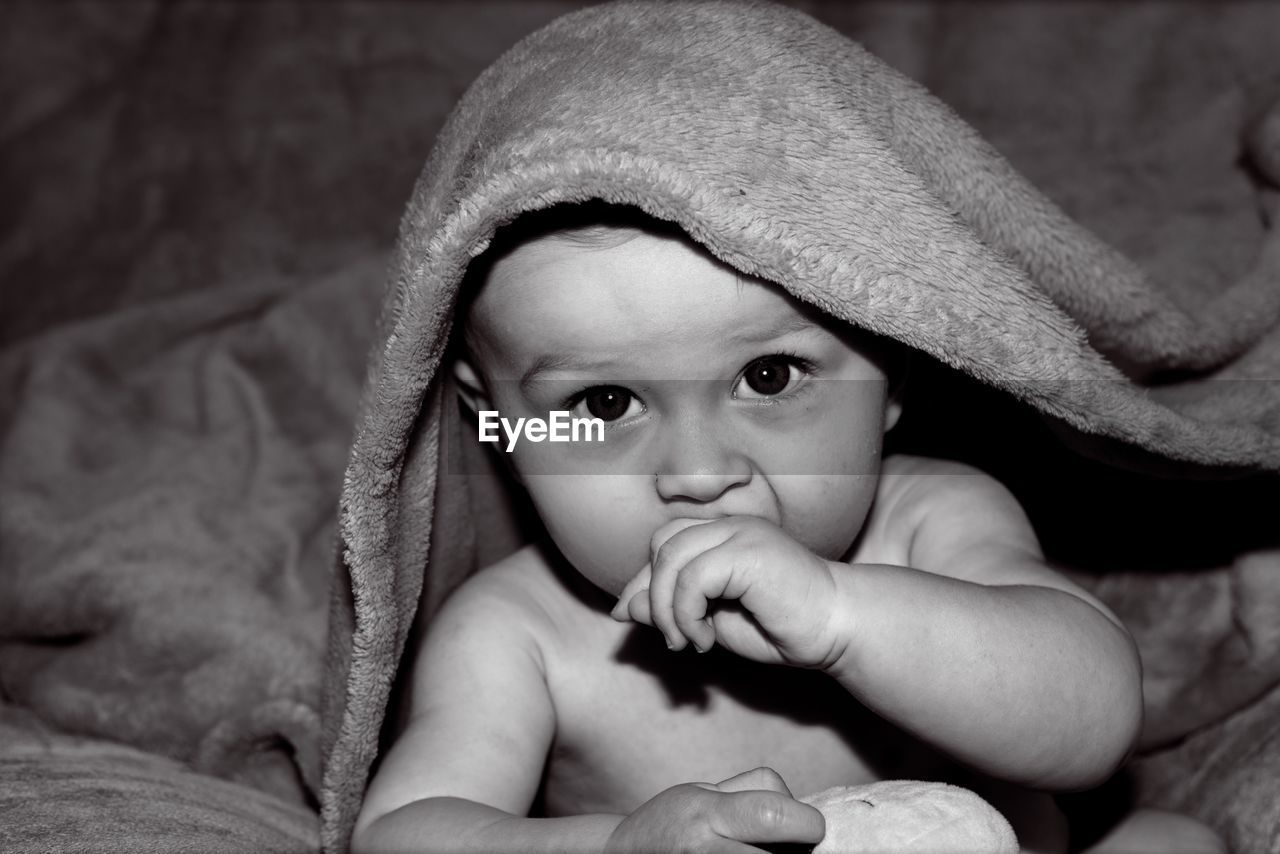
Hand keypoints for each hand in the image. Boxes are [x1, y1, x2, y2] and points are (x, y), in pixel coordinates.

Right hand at [604, 767, 824, 853]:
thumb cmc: (672, 821)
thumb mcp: (706, 792)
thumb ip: (756, 790)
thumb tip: (800, 809)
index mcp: (710, 813)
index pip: (774, 813)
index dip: (808, 821)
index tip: (811, 825)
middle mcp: (706, 848)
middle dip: (797, 851)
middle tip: (792, 845)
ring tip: (760, 849)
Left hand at [611, 516, 844, 667]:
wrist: (838, 630)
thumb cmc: (784, 628)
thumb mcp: (713, 621)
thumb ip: (672, 608)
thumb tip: (624, 606)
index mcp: (725, 534)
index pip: (664, 543)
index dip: (646, 582)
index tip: (645, 621)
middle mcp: (730, 525)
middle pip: (661, 545)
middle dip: (653, 596)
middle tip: (674, 638)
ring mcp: (740, 532)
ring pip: (670, 558)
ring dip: (668, 610)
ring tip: (689, 641)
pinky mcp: (748, 551)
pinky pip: (692, 577)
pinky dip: (686, 613)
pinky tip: (706, 639)